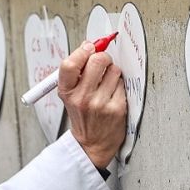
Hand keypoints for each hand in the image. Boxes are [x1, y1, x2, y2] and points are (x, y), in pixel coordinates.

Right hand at [57, 41, 127, 169]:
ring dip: (113, 72)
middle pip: (97, 61)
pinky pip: (122, 84)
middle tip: (103, 62)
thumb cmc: (83, 116)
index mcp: (67, 92)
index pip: (70, 64)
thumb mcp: (71, 95)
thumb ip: (77, 72)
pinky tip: (113, 94)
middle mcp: (82, 98)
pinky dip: (119, 85)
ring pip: (114, 70)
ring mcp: (100, 104)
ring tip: (107, 83)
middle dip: (103, 57)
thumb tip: (89, 46)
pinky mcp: (116, 108)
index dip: (82, 51)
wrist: (91, 144)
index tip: (89, 48)